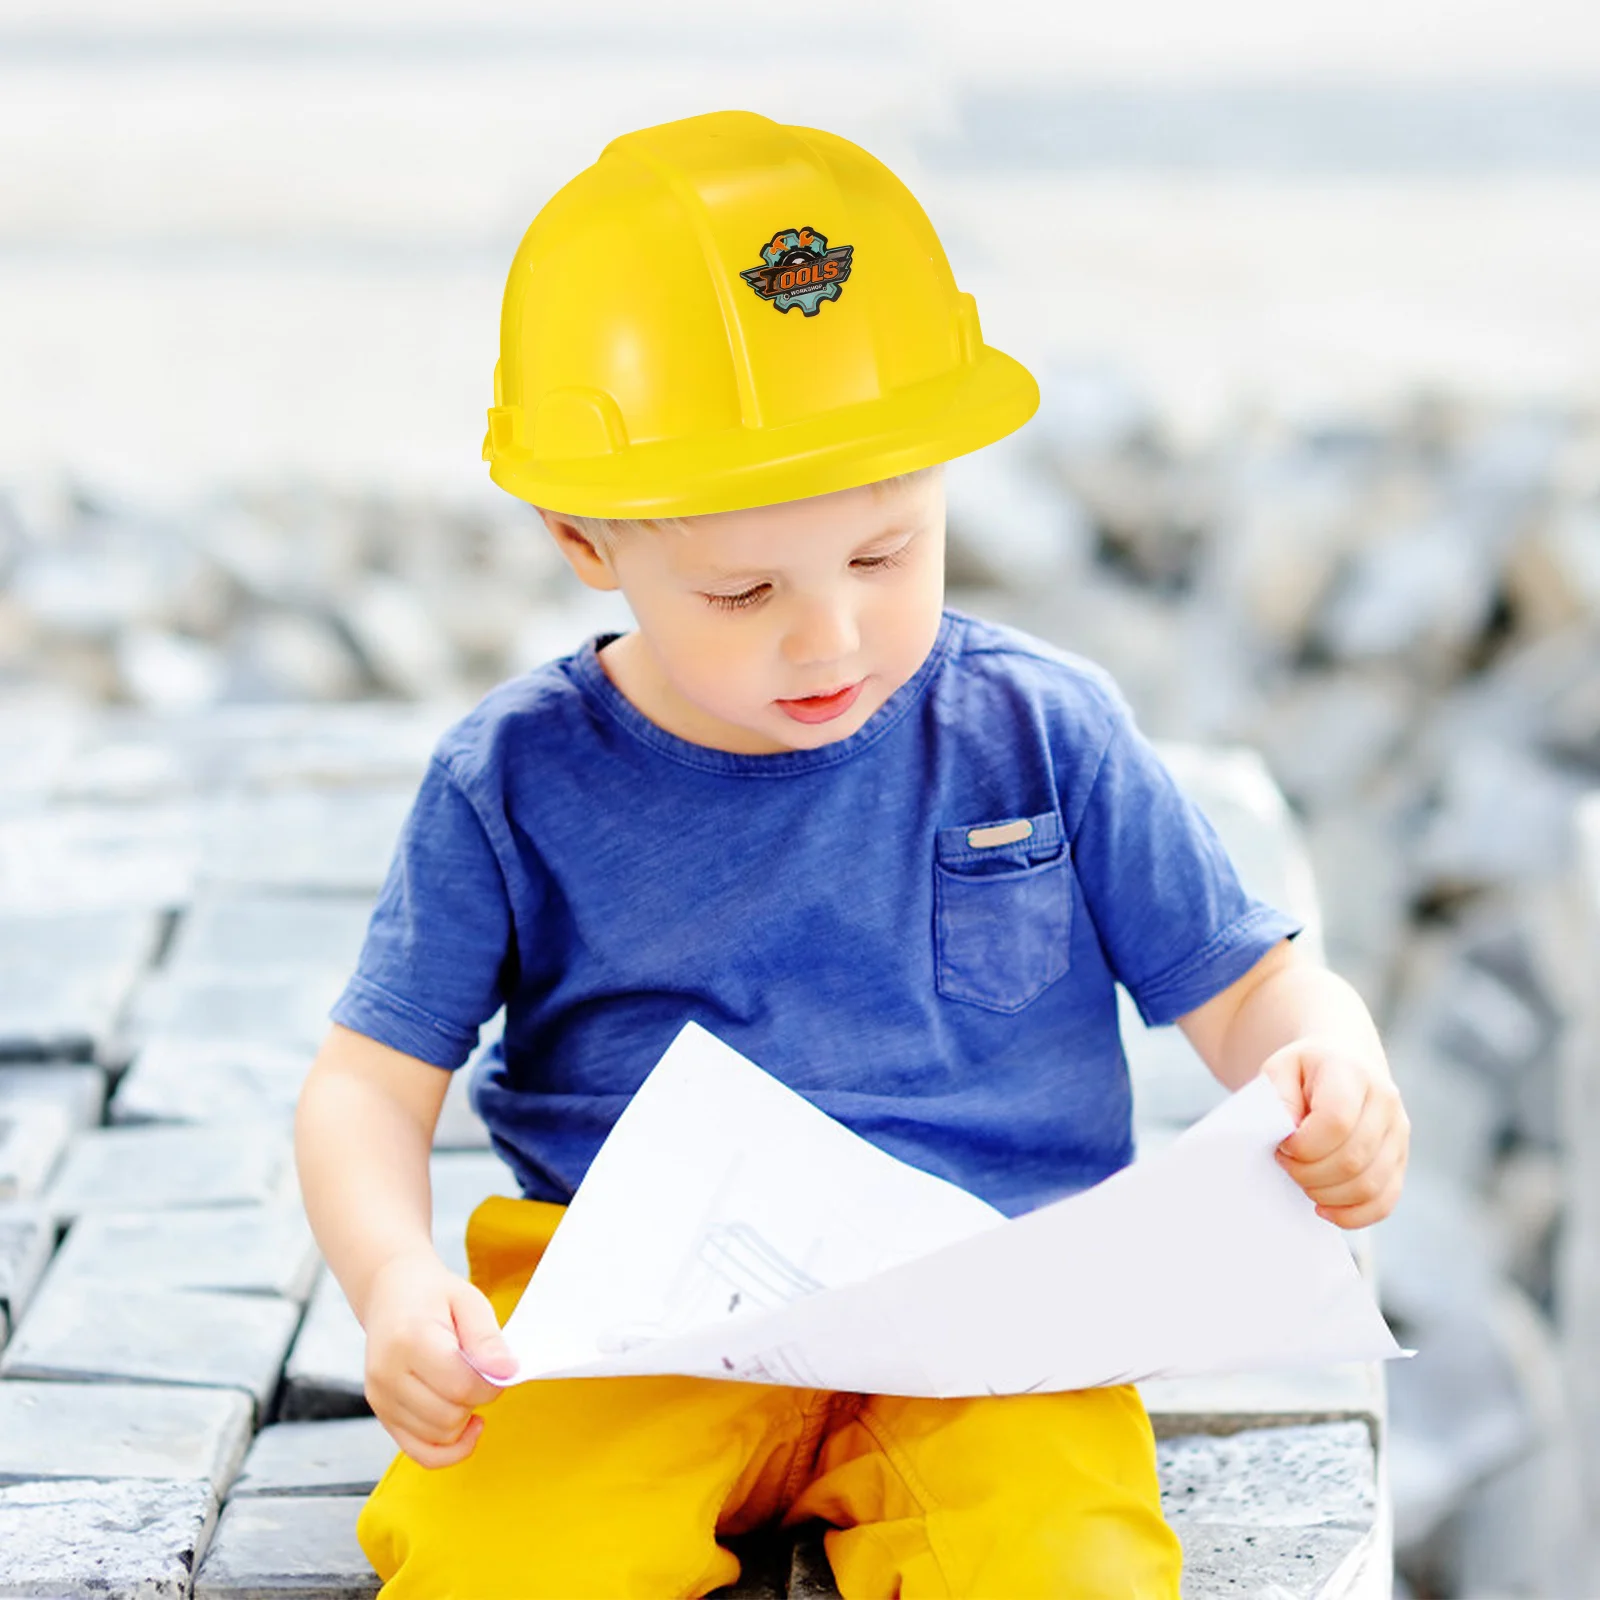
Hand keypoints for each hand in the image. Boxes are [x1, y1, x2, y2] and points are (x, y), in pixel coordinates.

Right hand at [360, 1248, 518, 1468]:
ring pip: (438, 1438)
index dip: (492, 1384)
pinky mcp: (382, 1415)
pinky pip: (420, 1453)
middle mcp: (388, 1374)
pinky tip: (464, 1425)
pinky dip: (449, 1448)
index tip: (500, 1367)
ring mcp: (380, 1399)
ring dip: (463, 1420)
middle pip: (449, 1417)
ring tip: (464, 1386)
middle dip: (477, 1401)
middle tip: (480, 1372)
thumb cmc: (434, 1296)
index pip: (461, 1386)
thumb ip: (488, 1339)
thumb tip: (506, 1373)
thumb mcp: (469, 1301)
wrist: (392, 1293)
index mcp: (410, 1340)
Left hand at [1260, 1037, 1408, 1228]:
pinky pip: (1385, 1201)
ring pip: (1369, 1185)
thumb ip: (1278, 1098)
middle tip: (1286, 1164)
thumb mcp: (1280, 1069)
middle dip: (1309, 1174)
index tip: (1282, 1145)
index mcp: (1352, 1073)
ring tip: (1303, 1180)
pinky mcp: (1401, 1160)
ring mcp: (1399, 1133)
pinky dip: (1353, 1215)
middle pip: (1352, 1159)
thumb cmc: (1304, 1071)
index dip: (1304, 1145)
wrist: (1343, 1061)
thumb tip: (1288, 1135)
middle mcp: (1385, 1102)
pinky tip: (1325, 1209)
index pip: (1336, 1122)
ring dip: (1327, 1195)